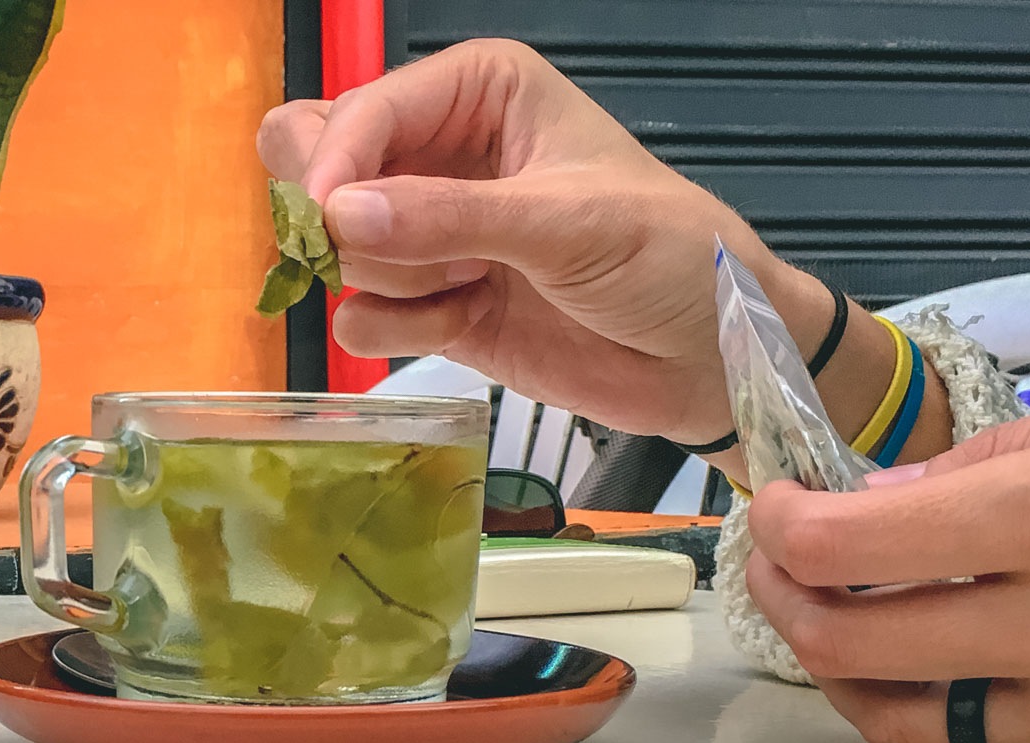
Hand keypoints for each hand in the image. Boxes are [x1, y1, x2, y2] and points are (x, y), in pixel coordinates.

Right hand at [256, 39, 831, 443]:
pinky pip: (362, 315)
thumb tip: (340, 215)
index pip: (365, 109)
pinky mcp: (430, 306)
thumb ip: (450, 218)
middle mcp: (441, 156)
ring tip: (471, 285)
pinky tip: (461, 324)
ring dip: (390, 278)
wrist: (709, 360)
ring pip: (338, 248)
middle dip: (339, 216)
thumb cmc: (671, 257)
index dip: (336, 161)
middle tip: (378, 248)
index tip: (327, 219)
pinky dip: (397, 328)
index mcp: (478, 95)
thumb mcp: (568, 224)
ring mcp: (430, 235)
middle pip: (320, 164)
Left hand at [746, 414, 1029, 742]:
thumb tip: (868, 497)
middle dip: (780, 591)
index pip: (836, 545)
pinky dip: (893, 702)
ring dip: (825, 658)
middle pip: (840, 641)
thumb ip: (964, 467)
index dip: (779, 523)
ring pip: (882, 714)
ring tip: (816, 604)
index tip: (778, 503)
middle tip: (777, 554)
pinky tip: (887, 656)